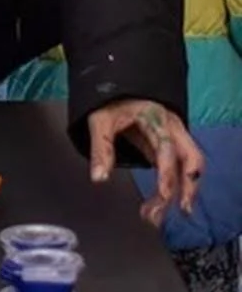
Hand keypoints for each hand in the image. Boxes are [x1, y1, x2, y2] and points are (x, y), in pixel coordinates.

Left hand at [88, 98, 203, 223]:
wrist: (121, 78)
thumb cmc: (112, 97)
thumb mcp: (101, 118)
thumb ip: (101, 148)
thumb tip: (99, 179)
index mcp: (157, 120)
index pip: (168, 151)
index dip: (167, 176)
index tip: (163, 196)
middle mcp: (172, 128)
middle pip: (191, 160)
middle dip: (187, 188)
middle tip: (176, 212)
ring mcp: (173, 135)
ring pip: (190, 165)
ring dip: (184, 190)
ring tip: (169, 213)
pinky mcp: (168, 142)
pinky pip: (180, 165)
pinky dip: (176, 183)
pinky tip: (165, 199)